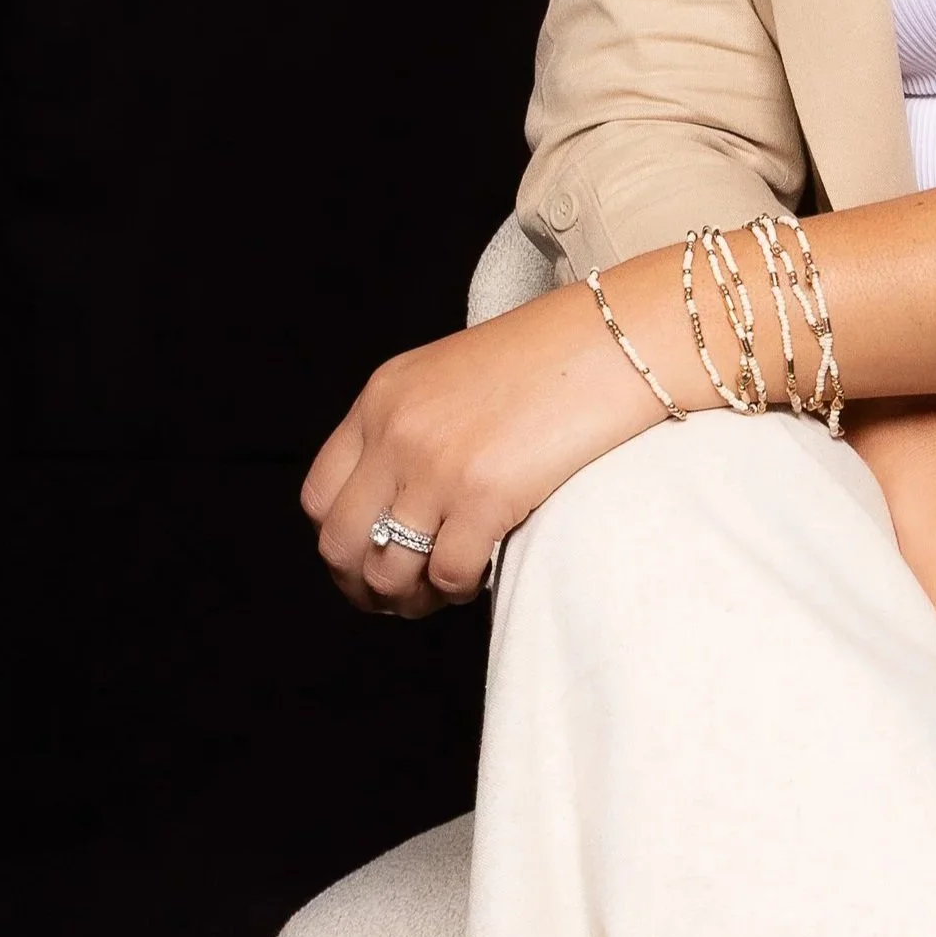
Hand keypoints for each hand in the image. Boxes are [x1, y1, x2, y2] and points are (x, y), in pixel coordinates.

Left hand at [300, 282, 658, 616]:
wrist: (615, 339)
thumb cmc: (550, 356)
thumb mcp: (452, 376)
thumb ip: (411, 427)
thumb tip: (394, 506)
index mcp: (382, 397)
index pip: (320, 495)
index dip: (340, 540)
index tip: (367, 558)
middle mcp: (397, 431)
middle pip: (340, 544)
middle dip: (364, 585)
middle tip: (398, 597)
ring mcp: (437, 465)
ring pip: (388, 572)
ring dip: (412, 596)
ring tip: (443, 588)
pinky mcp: (484, 495)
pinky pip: (449, 574)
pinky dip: (460, 587)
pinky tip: (481, 572)